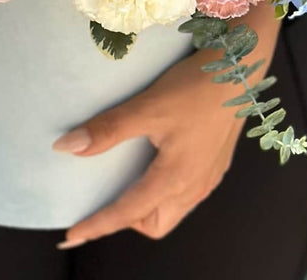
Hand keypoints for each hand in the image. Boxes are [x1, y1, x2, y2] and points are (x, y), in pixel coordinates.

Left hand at [54, 5, 280, 245]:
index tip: (72, 235)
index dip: (97, 225)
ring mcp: (208, 177)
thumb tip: (69, 147)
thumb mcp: (147, 107)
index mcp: (175, 179)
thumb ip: (108, 129)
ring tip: (124, 181)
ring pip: (172, 210)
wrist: (237, 70)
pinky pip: (185, 193)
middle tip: (102, 199)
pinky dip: (162, 191)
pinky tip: (153, 164)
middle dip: (126, 220)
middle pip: (154, 223)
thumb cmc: (195, 88)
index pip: (127, 214)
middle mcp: (194, 187)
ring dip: (146, 205)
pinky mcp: (215, 164)